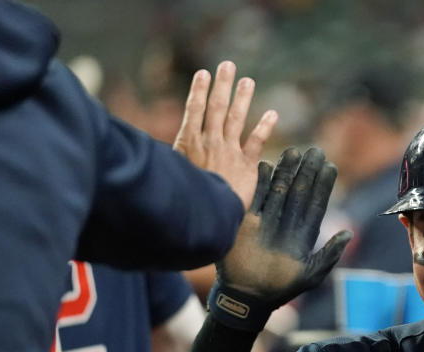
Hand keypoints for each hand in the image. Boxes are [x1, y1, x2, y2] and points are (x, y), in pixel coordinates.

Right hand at [174, 60, 277, 209]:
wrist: (205, 214)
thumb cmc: (184, 196)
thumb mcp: (171, 171)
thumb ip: (171, 156)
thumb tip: (151, 148)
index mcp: (189, 142)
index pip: (194, 110)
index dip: (199, 90)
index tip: (203, 73)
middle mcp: (210, 142)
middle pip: (216, 107)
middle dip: (222, 85)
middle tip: (228, 65)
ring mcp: (228, 151)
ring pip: (237, 118)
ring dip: (243, 98)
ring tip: (248, 81)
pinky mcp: (246, 164)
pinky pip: (257, 141)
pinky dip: (265, 126)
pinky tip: (273, 114)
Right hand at [212, 147, 351, 321]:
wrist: (247, 297)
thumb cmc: (281, 290)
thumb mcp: (311, 275)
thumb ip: (329, 254)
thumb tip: (349, 233)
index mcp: (304, 234)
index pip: (317, 204)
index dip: (324, 185)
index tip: (330, 166)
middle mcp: (287, 223)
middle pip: (300, 192)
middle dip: (308, 172)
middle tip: (316, 150)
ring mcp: (268, 220)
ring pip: (279, 189)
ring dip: (286, 171)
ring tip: (294, 151)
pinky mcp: (247, 221)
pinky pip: (256, 197)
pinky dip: (260, 182)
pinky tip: (266, 165)